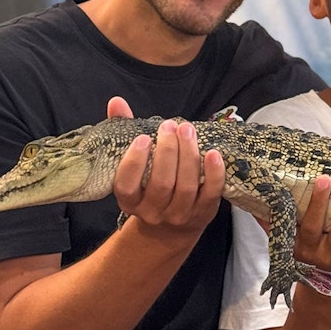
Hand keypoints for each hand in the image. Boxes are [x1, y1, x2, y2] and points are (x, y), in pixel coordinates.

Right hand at [108, 97, 223, 238]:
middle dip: (168, 151)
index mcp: (129, 201)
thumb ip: (123, 132)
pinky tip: (213, 153)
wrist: (169, 227)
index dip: (134, 162)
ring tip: (187, 130)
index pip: (126, 185)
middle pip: (161, 183)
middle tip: (170, 126)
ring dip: (188, 156)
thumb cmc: (148, 184)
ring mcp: (179, 215)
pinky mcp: (203, 213)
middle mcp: (152, 212)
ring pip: (185, 187)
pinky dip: (213, 173)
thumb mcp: (134, 163)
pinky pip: (210, 194)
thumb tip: (116, 102)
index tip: (144, 138)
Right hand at [293, 176, 330, 281]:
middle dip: (321, 202)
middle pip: (316, 226)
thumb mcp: (293, 242)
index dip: (306, 204)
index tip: (315, 181)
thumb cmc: (309, 255)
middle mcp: (313, 250)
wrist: (324, 288)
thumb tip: (280, 194)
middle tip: (328, 180)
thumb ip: (287, 222)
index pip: (297, 221)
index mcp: (297, 242)